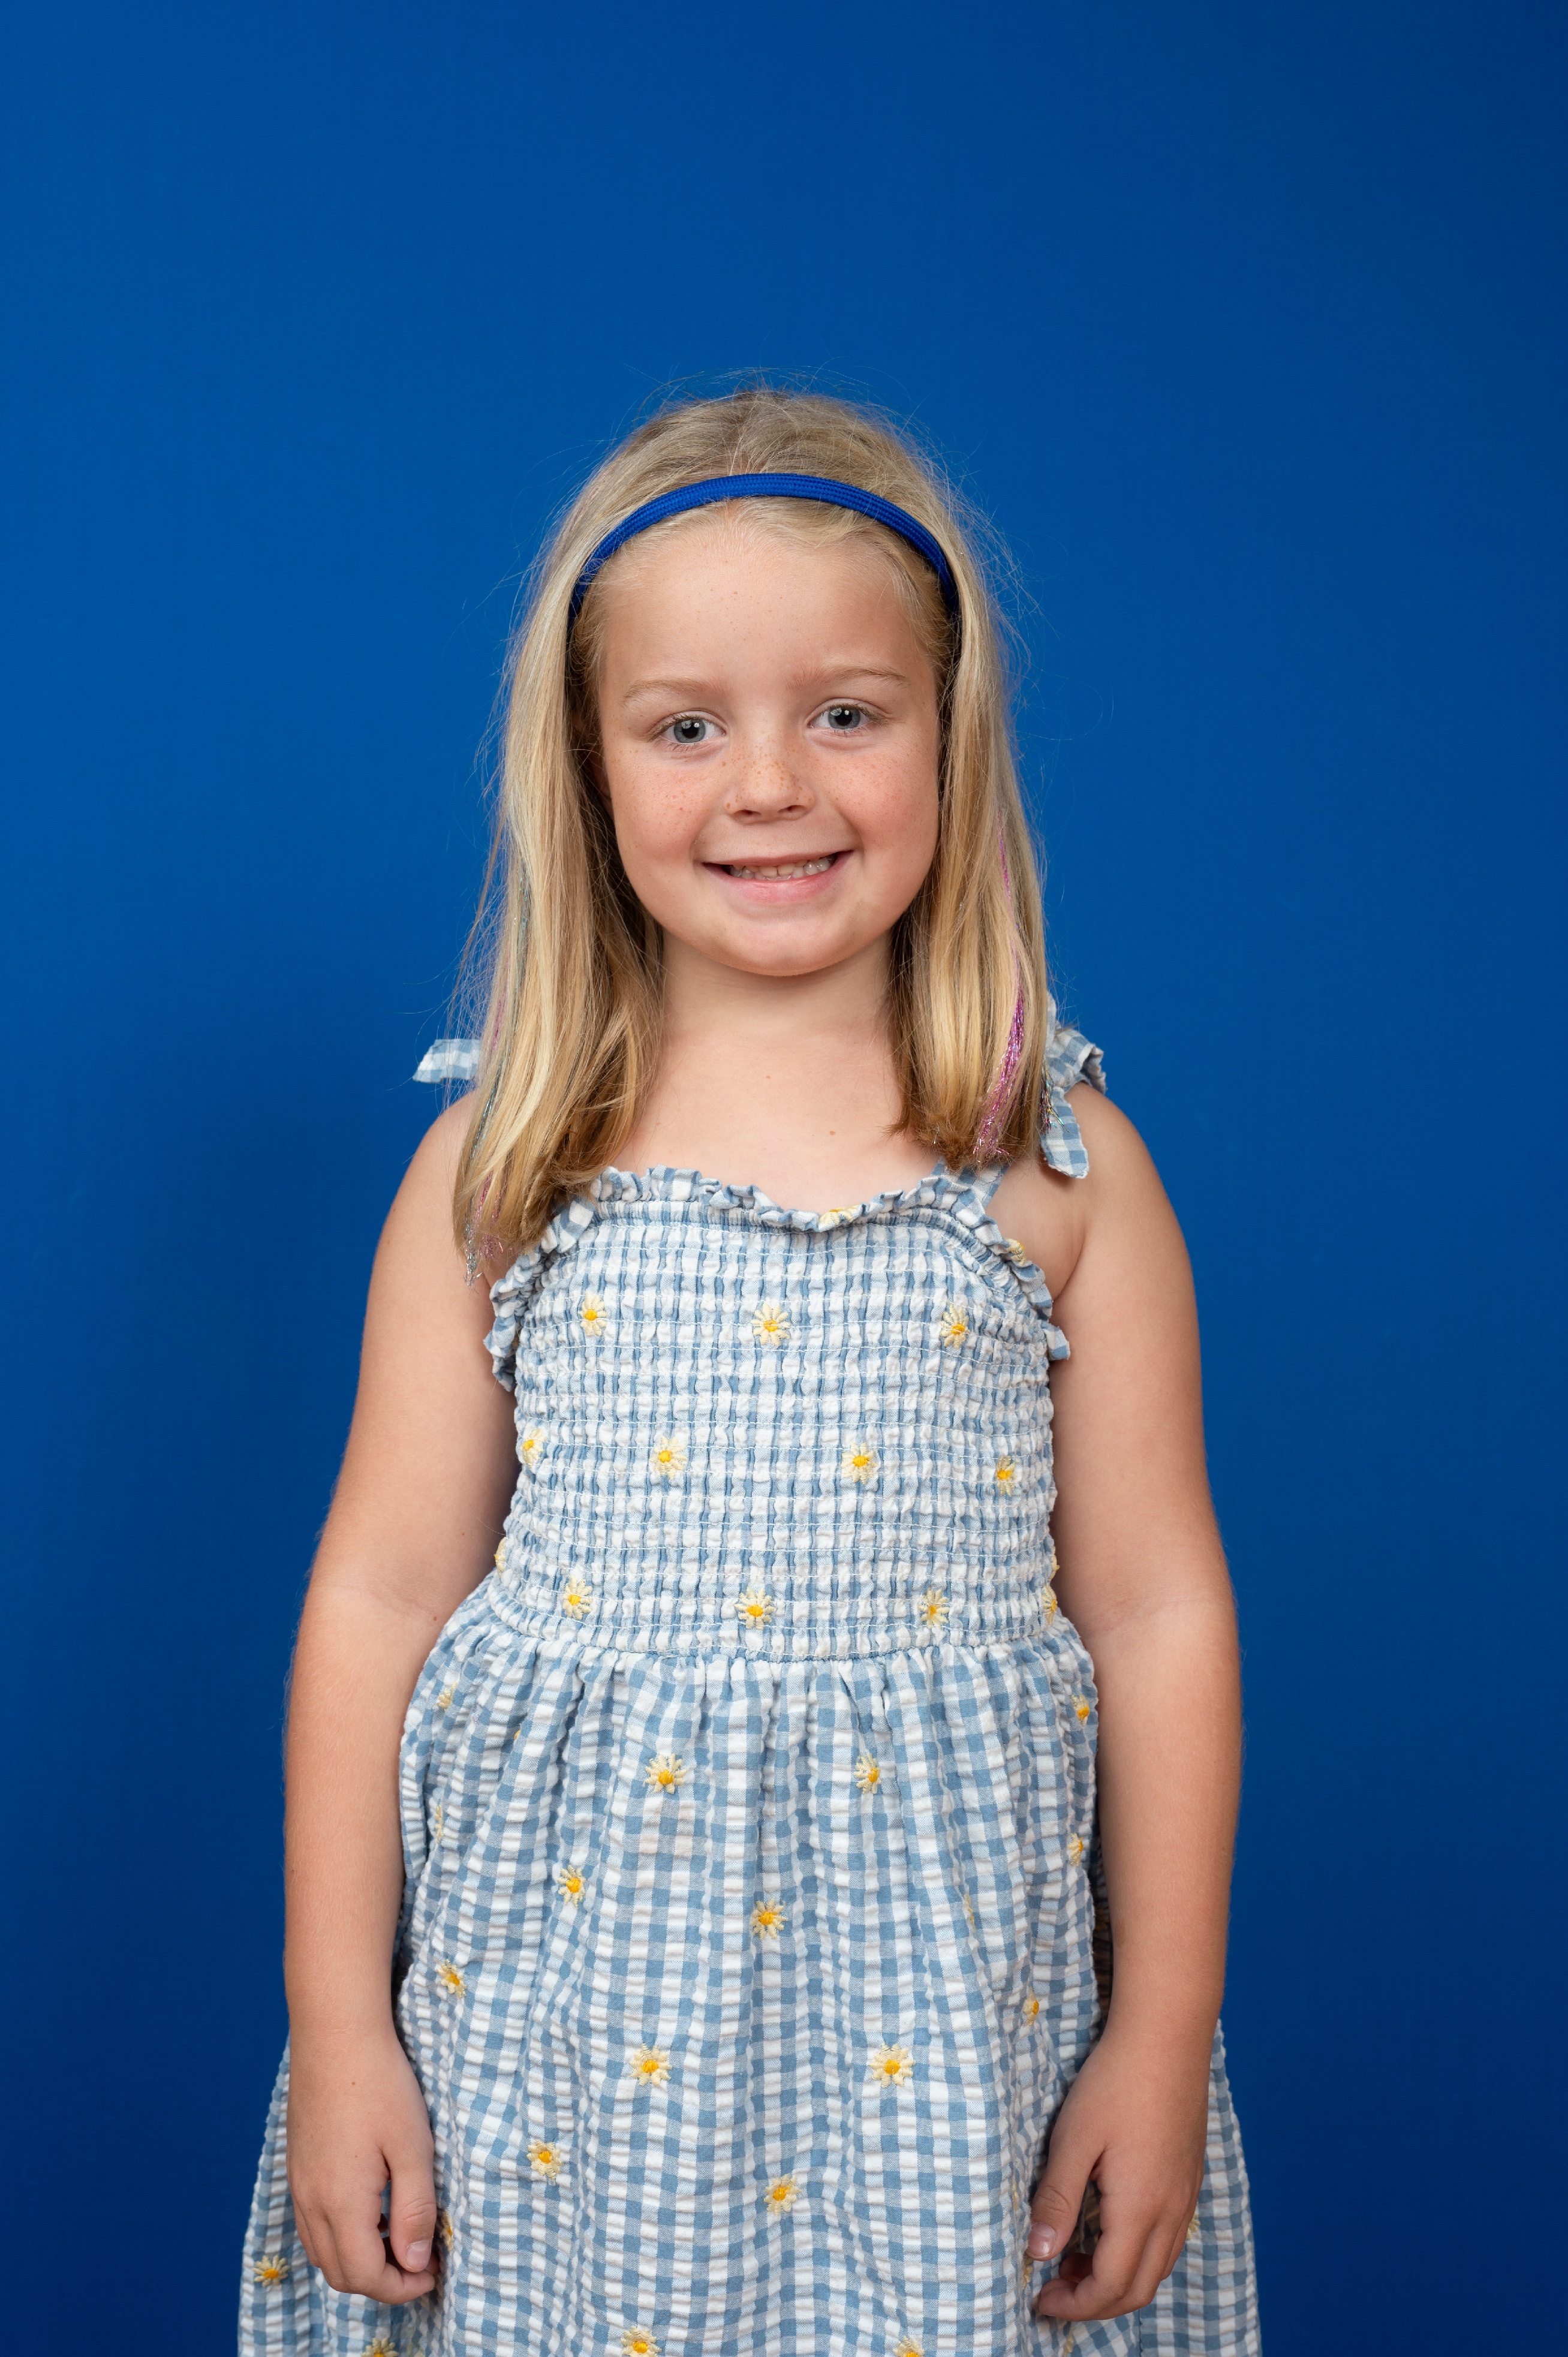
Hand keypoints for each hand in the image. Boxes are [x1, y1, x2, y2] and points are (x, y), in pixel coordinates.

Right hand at [286, 2022, 439, 2302]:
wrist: (336, 2035)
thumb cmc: (381, 2085)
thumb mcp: (413, 2146)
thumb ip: (415, 2209)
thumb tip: (415, 2263)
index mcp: (341, 2203)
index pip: (366, 2276)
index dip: (403, 2286)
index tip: (434, 2270)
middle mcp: (311, 2202)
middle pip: (340, 2274)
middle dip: (382, 2281)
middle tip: (421, 2260)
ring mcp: (299, 2184)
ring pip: (323, 2252)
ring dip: (360, 2259)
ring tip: (400, 2235)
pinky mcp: (298, 2166)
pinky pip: (313, 2224)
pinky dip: (342, 2235)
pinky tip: (372, 2208)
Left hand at [1027, 2024, 1207, 2322]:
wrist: (1167, 2037)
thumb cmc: (1114, 2083)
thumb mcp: (1073, 2139)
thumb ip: (1056, 2199)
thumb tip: (1037, 2253)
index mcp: (1140, 2209)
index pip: (1110, 2286)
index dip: (1074, 2304)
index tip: (1039, 2298)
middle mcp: (1171, 2212)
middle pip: (1138, 2290)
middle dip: (1095, 2302)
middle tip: (1054, 2286)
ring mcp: (1185, 2196)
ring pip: (1158, 2267)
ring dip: (1118, 2279)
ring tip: (1075, 2258)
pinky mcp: (1189, 2178)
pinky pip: (1168, 2240)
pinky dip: (1138, 2254)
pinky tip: (1109, 2228)